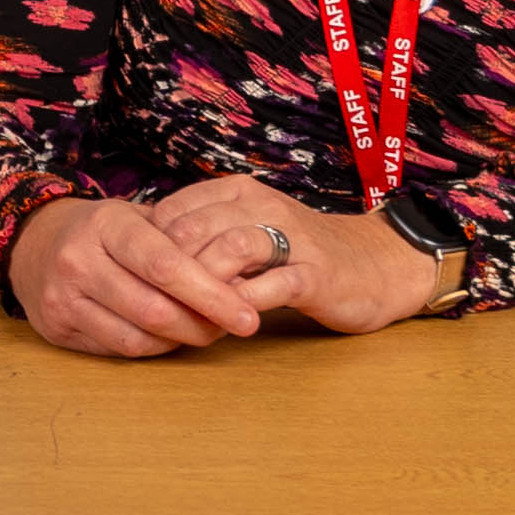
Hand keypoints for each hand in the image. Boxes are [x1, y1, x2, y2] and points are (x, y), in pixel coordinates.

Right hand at [5, 195, 271, 358]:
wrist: (31, 242)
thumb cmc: (102, 230)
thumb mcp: (135, 216)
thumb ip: (179, 238)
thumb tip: (239, 272)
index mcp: (107, 224)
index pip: (165, 264)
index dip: (211, 293)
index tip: (248, 313)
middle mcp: (79, 260)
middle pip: (154, 309)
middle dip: (203, 324)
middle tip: (237, 326)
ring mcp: (63, 298)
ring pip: (137, 338)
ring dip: (181, 341)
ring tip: (208, 331)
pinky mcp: (57, 328)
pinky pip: (118, 350)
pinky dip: (153, 348)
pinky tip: (172, 336)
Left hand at [145, 175, 443, 335]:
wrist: (375, 265)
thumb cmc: (299, 252)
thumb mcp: (246, 230)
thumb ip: (202, 234)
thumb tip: (142, 254)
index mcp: (239, 193)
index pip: (174, 211)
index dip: (149, 250)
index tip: (138, 282)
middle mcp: (263, 207)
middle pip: (194, 229)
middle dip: (167, 271)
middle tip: (154, 305)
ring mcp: (292, 239)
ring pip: (231, 249)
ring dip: (202, 285)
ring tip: (186, 314)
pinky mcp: (316, 275)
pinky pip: (273, 284)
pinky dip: (245, 303)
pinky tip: (230, 321)